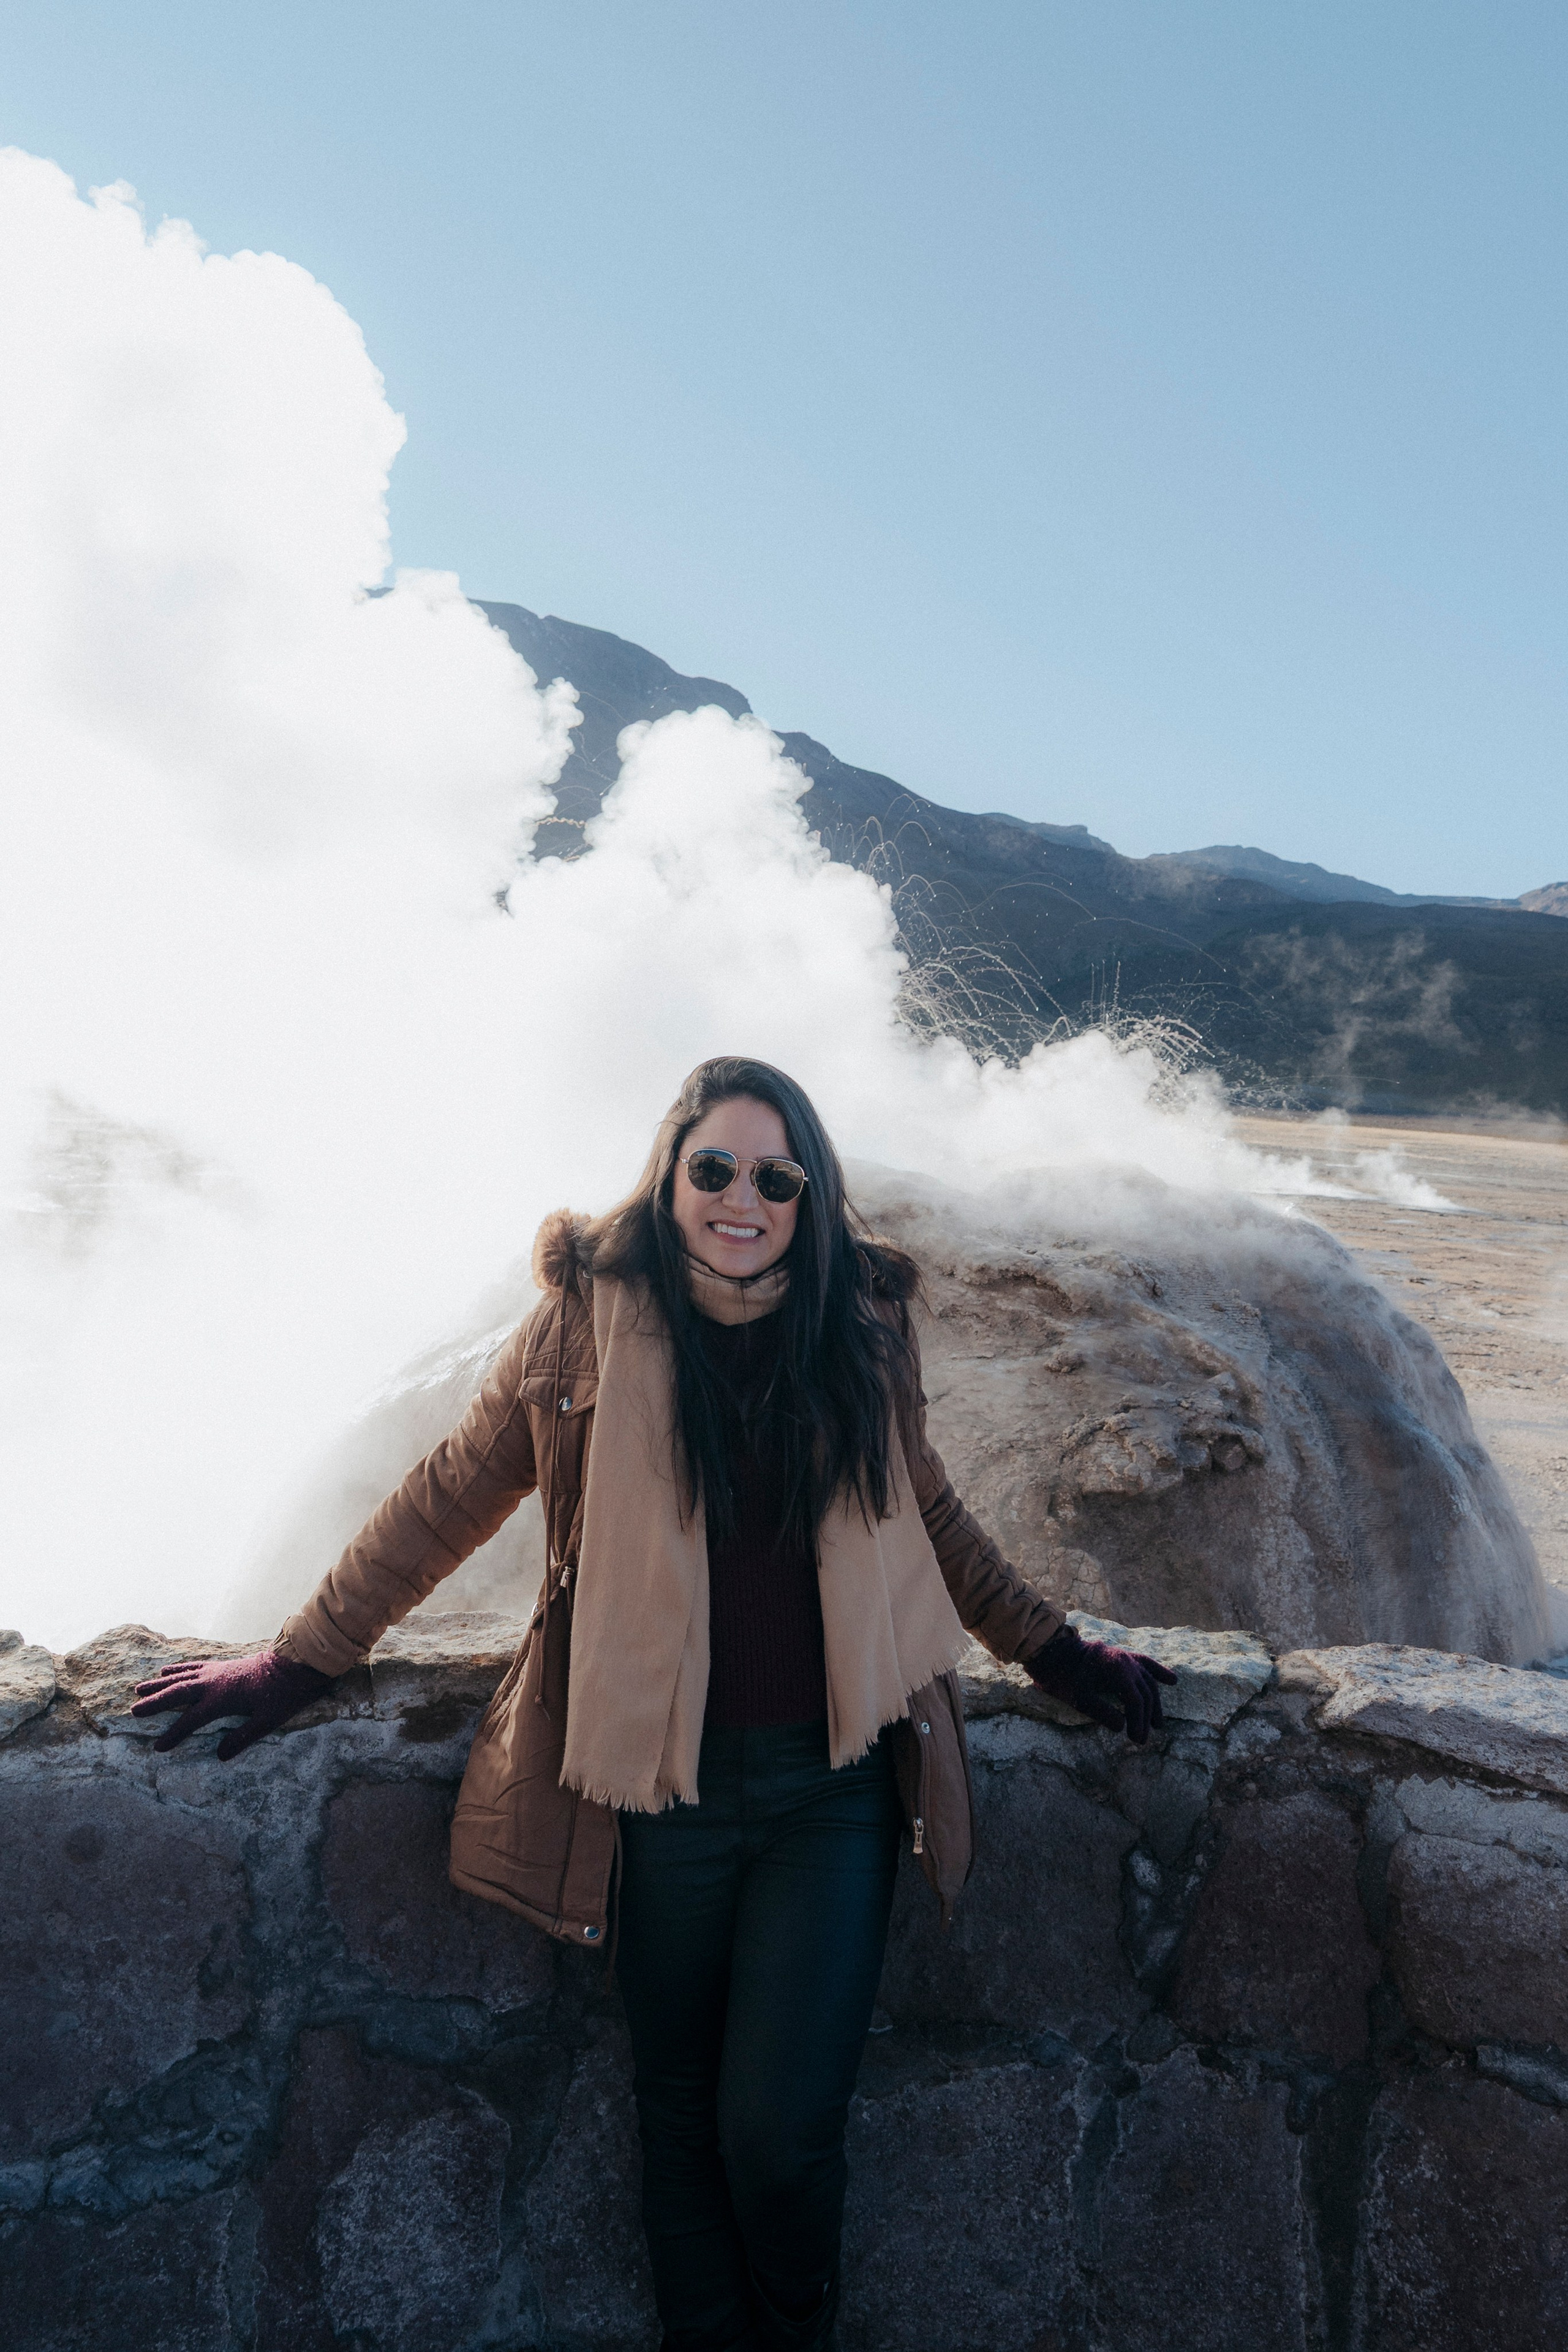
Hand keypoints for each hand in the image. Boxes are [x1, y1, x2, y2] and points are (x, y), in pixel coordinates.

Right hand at [131, 1650, 334, 1759]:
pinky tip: (166, 1670)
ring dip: (159, 1684)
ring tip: (138, 1689)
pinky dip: (177, 1669)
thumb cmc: (283, 1693)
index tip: (158, 1747)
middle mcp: (214, 1682)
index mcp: (222, 1698)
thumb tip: (219, 1756)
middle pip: (177, 1693)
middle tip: (132, 1711)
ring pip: (180, 1677)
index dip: (174, 1734)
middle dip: (154, 1702)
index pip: (191, 1720)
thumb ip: (243, 1738)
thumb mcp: (268, 1721)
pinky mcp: (222, 1664)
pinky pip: (193, 1666)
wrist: (295, 1662)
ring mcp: (216, 1671)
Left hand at [1024, 1625, 1176, 1744]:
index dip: (1138, 1722)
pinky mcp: (1122, 1656)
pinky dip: (1158, 1671)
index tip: (1135, 1738)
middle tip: (1141, 1739)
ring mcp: (1125, 1656)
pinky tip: (1172, 1681)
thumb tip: (1123, 1726)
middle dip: (1146, 1717)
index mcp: (1116, 1669)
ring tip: (1157, 1723)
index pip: (1135, 1701)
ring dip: (1154, 1703)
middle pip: (1144, 1693)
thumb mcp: (1078, 1698)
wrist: (1053, 1652)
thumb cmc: (1063, 1676)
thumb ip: (1102, 1712)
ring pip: (1147, 1681)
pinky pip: (1145, 1663)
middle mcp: (1125, 1660)